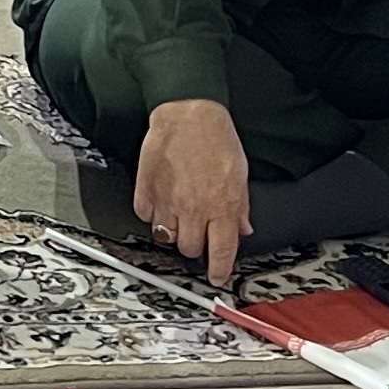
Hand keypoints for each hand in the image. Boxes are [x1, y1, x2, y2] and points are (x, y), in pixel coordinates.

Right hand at [134, 98, 253, 285]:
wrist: (187, 112)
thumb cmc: (215, 137)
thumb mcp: (240, 173)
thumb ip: (241, 205)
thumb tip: (243, 228)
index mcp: (222, 206)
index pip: (222, 251)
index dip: (219, 270)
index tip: (217, 277)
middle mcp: (194, 209)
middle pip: (190, 249)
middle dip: (195, 245)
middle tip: (197, 232)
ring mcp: (167, 201)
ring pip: (166, 237)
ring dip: (172, 231)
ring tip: (177, 215)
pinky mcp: (146, 190)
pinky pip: (146, 216)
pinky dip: (152, 213)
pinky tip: (161, 200)